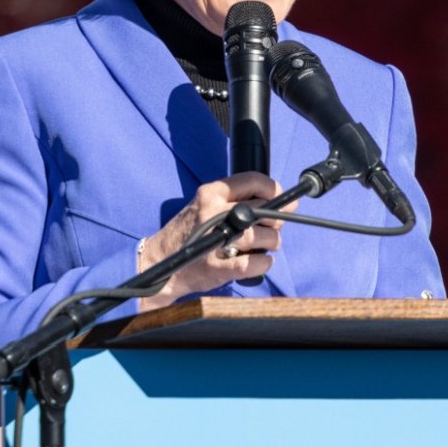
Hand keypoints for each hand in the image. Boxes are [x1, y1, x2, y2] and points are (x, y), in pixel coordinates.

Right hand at [137, 172, 292, 310]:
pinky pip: (256, 263)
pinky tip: (257, 261)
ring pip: (263, 236)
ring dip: (271, 243)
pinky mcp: (217, 266)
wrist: (159, 261)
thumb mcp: (207, 206)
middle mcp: (213, 212)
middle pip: (264, 210)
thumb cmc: (190, 233)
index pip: (254, 180)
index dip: (275, 190)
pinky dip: (263, 263)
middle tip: (268, 229)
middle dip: (275, 221)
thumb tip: (287, 203)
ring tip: (262, 246)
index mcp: (211, 193)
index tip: (282, 201)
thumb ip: (241, 201)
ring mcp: (215, 239)